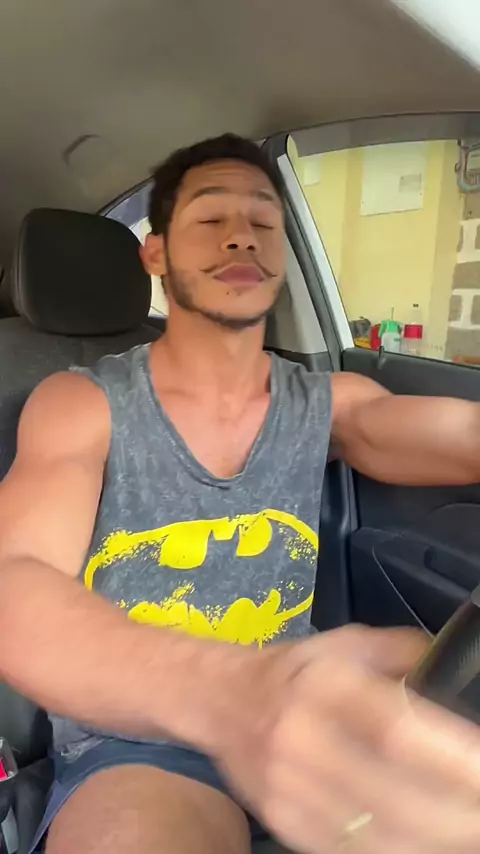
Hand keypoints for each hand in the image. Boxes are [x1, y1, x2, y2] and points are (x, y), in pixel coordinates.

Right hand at [216, 626, 479, 853]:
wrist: (219, 697)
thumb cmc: (295, 669)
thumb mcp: (348, 642)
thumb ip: (405, 653)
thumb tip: (453, 673)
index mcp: (324, 685)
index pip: (397, 730)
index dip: (452, 759)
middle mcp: (303, 739)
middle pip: (395, 798)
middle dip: (459, 817)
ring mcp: (289, 790)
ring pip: (377, 838)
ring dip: (434, 841)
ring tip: (466, 830)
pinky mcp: (283, 823)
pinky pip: (351, 852)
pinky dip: (397, 850)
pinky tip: (425, 838)